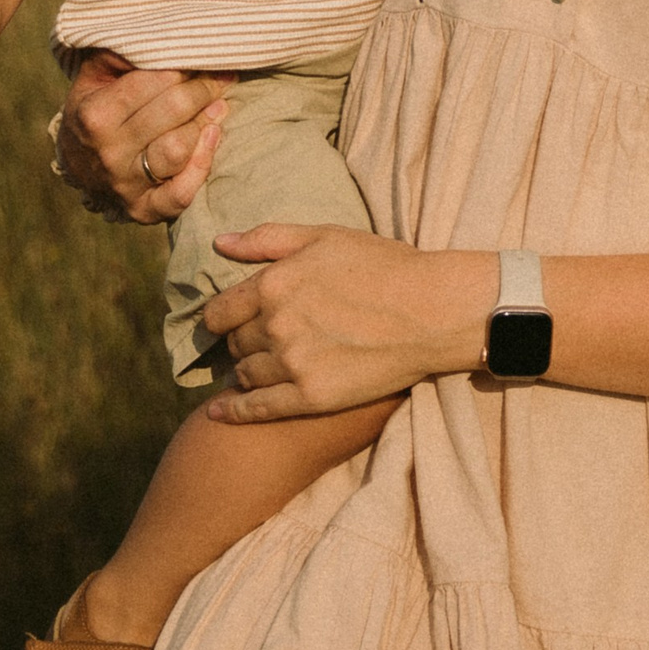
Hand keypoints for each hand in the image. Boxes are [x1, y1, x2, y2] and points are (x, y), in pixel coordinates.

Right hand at [54, 48, 233, 223]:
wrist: (77, 162)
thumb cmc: (95, 106)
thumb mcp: (96, 74)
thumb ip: (125, 52)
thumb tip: (168, 38)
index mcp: (95, 116)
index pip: (152, 82)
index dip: (184, 66)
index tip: (202, 56)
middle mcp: (108, 154)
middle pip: (173, 111)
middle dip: (204, 88)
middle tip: (221, 76)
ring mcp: (125, 185)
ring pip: (180, 149)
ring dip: (206, 122)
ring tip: (218, 104)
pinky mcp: (143, 211)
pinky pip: (181, 194)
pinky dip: (202, 165)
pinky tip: (213, 136)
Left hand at [203, 226, 495, 420]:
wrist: (432, 311)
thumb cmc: (384, 266)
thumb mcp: (325, 236)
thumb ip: (268, 239)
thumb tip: (220, 242)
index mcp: (273, 284)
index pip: (220, 310)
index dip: (220, 317)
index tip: (227, 322)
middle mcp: (275, 325)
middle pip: (234, 343)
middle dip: (239, 341)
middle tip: (255, 342)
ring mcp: (292, 364)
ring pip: (245, 373)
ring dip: (244, 371)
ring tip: (255, 369)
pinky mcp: (311, 397)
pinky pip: (258, 408)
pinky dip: (232, 411)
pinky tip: (216, 413)